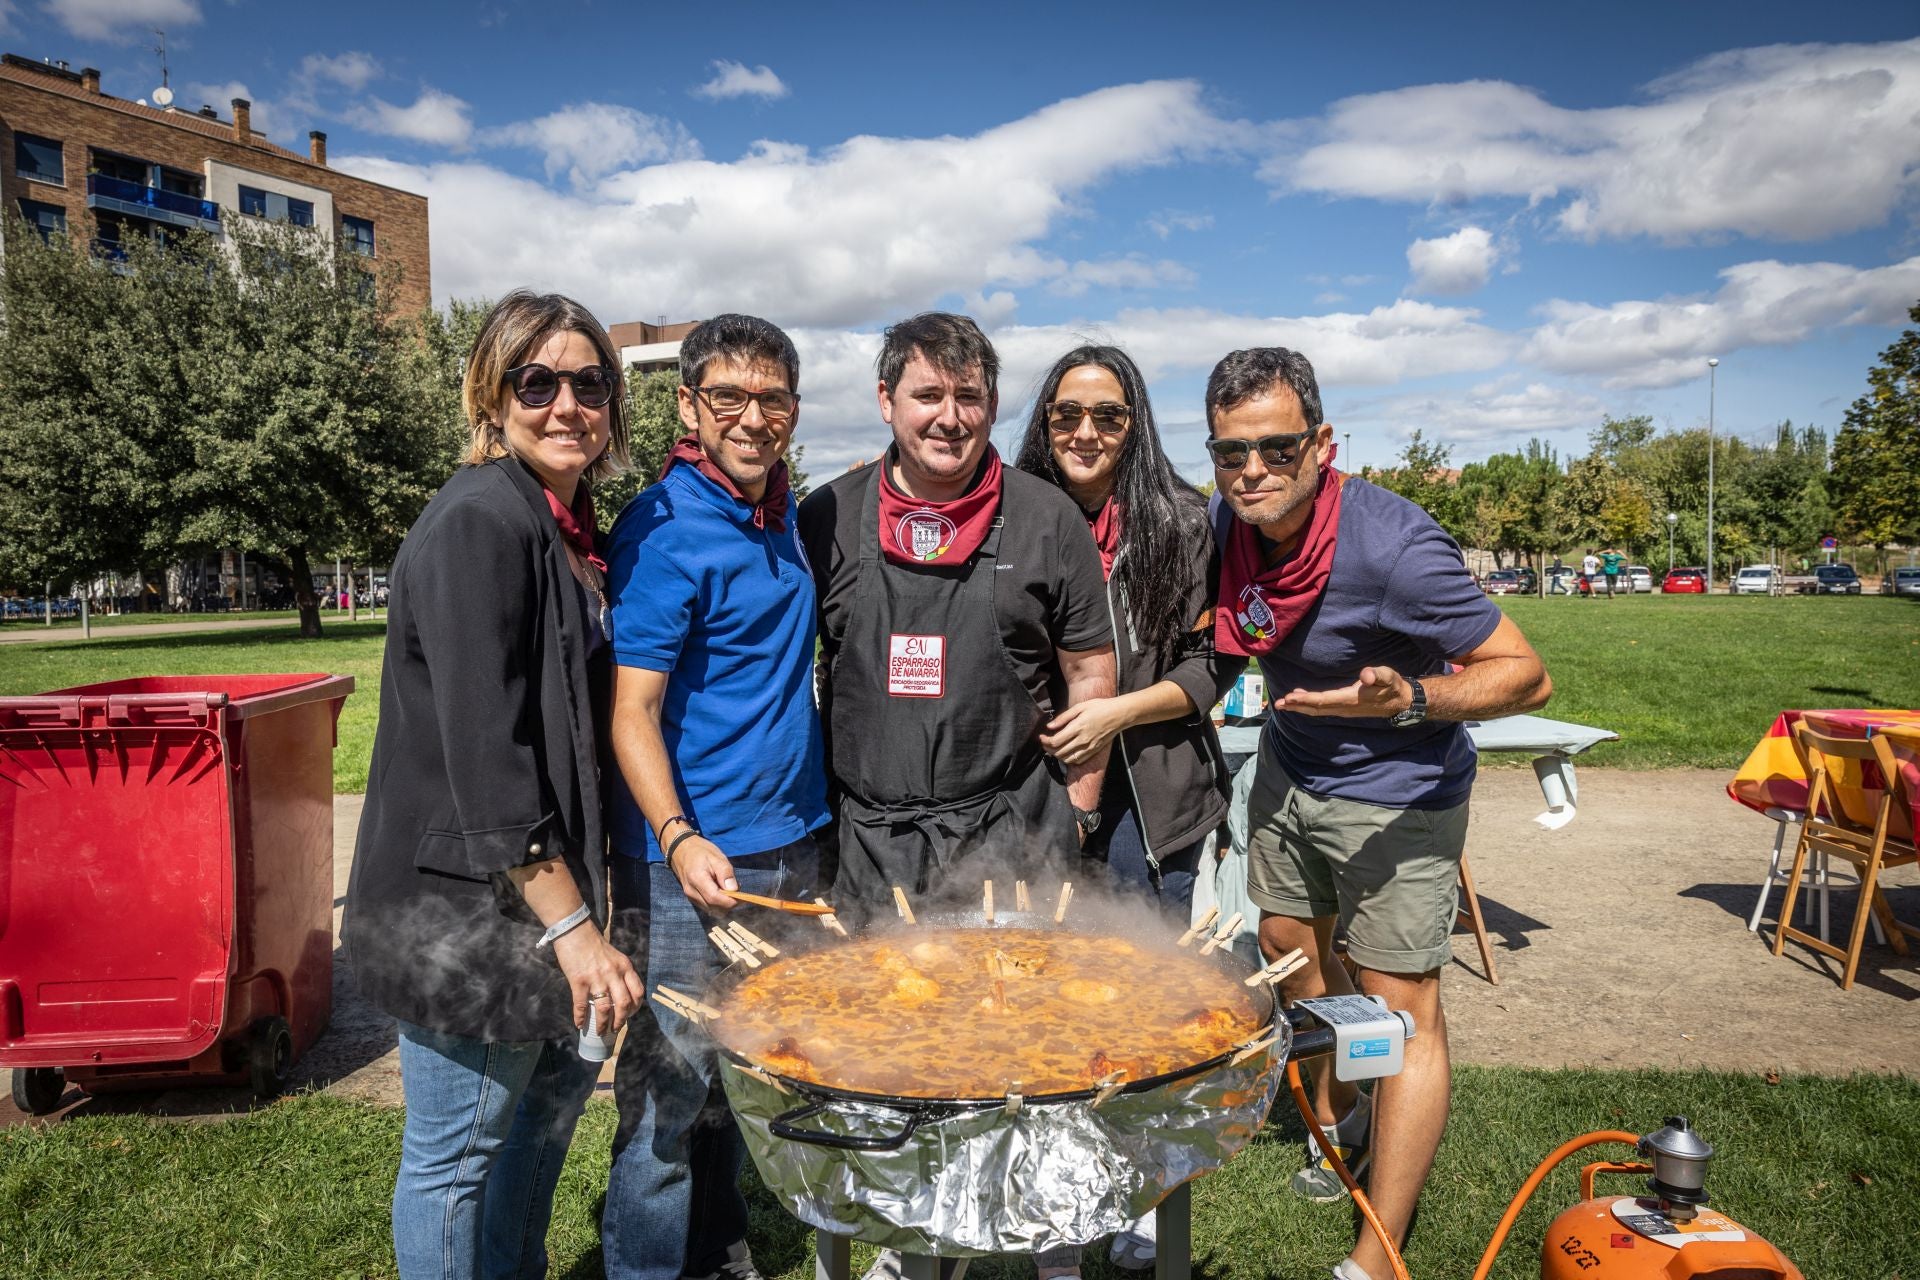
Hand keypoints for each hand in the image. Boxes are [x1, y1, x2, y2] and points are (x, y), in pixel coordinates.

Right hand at [552, 924, 644, 1032]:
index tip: (629, 1015)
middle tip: (615, 1028)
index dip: (636, 1008)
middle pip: (624, 1004)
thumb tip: (619, 994)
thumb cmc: (594, 944)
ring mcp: (596, 978)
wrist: (575, 930)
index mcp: (625, 967)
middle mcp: (614, 973)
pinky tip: (579, 1024)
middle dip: (621, 1021)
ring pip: (604, 1008)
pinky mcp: (579, 981)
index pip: (638, 992)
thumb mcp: (615, 956)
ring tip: (601, 1031)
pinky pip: (581, 1005)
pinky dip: (580, 1017)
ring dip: (603, 1024)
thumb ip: (620, 973)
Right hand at [669, 837, 739, 910]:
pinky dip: (717, 903)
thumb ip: (726, 873)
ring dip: (723, 904)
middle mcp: (691, 891)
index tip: (743, 897)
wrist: (681, 850)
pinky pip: (707, 907)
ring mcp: (690, 896)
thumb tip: (734, 890)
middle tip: (738, 891)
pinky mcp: (692, 898)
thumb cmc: (700, 851)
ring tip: (729, 890)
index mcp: (697, 879)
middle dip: (729, 904)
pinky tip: (721, 892)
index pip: (715, 899)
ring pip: (711, 910)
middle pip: (714, 907)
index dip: (731, 901)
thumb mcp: (716, 857)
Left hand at [1039, 698, 1127, 764]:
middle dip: (1048, 749)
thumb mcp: (1080, 706)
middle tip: (1045, 742)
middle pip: (1059, 752)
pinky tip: (1066, 752)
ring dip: (1057, 755)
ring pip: (1067, 759)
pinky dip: (1069, 759)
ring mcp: (1089, 747)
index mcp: (1078, 727)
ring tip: (1053, 748)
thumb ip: (1063, 717)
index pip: (1056, 741)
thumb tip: (1049, 726)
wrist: (1119, 714)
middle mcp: (1083, 740)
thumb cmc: (1100, 707)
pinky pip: (1078, 761)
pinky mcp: (1094, 751)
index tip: (1041, 736)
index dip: (1045, 741)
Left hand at [1271, 666, 1410, 717]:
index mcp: (1351, 699)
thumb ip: (1377, 675)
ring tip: (1283, 704)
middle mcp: (1344, 708)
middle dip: (1296, 706)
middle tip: (1277, 704)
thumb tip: (1366, 675)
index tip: (1290, 697)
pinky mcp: (1344, 708)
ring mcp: (1344, 710)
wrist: (1400, 702)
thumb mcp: (1388, 677)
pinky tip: (1300, 699)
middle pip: (1315, 708)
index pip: (1323, 700)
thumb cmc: (1392, 687)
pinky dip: (1309, 705)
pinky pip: (1322, 709)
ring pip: (1317, 710)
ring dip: (1300, 707)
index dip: (1305, 699)